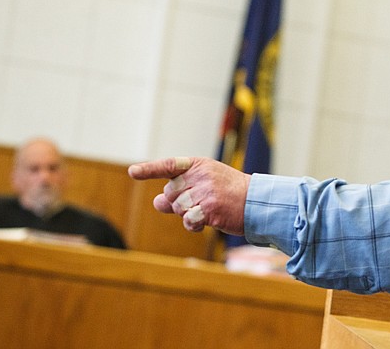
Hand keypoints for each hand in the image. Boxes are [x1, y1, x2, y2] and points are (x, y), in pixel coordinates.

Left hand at [128, 157, 250, 233]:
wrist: (256, 202)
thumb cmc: (230, 194)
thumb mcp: (206, 185)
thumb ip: (180, 192)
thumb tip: (156, 202)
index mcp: (199, 165)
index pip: (169, 166)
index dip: (149, 169)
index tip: (132, 172)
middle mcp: (201, 175)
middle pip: (170, 194)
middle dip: (180, 203)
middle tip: (203, 202)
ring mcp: (206, 191)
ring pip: (178, 208)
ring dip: (189, 215)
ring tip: (209, 210)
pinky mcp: (210, 208)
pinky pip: (188, 221)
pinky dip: (194, 225)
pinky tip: (209, 221)